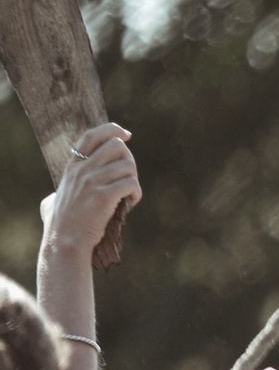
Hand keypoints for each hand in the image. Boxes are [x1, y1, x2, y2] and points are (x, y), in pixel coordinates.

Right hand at [40, 124, 137, 263]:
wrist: (64, 240)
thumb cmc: (59, 224)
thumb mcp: (52, 200)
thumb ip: (56, 193)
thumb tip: (52, 197)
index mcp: (72, 167)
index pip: (92, 135)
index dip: (112, 130)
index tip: (126, 135)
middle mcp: (82, 170)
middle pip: (116, 146)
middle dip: (129, 159)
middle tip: (127, 177)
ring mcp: (92, 182)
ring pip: (128, 165)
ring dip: (134, 179)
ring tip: (128, 195)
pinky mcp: (104, 196)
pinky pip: (132, 184)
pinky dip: (136, 194)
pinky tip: (130, 204)